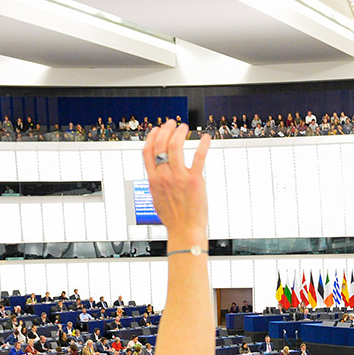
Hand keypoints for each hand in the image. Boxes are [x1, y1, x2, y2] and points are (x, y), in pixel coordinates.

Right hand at [143, 123, 209, 241]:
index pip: (148, 151)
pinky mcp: (194, 180)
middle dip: (166, 130)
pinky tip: (206, 137)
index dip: (151, 137)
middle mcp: (164, 176)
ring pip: (175, 146)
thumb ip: (157, 184)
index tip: (156, 130)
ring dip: (179, 132)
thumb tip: (156, 177)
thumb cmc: (173, 219)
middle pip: (160, 144)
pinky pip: (198, 157)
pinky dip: (203, 144)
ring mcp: (179, 177)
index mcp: (153, 180)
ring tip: (184, 127)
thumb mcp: (157, 199)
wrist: (185, 230)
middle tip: (172, 124)